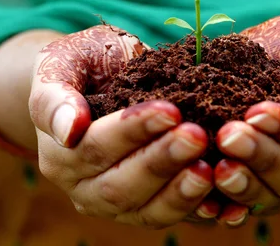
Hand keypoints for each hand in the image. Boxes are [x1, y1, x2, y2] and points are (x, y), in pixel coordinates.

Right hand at [29, 25, 212, 227]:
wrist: (104, 79)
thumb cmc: (84, 64)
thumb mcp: (62, 63)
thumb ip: (55, 95)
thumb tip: (68, 131)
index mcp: (60, 154)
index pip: (96, 147)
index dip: (133, 131)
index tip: (170, 111)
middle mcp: (84, 188)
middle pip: (121, 185)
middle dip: (162, 162)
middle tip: (196, 136)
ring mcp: (116, 205)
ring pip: (147, 211)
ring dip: (181, 193)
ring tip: (210, 170)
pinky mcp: (146, 209)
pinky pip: (173, 216)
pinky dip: (199, 212)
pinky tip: (225, 203)